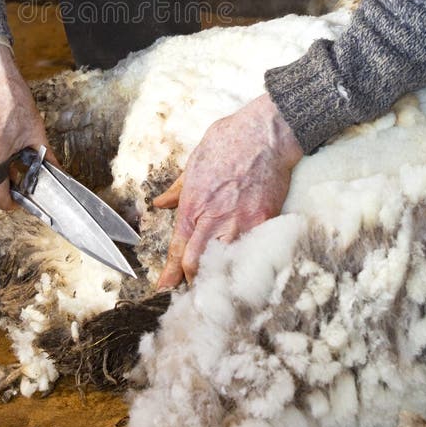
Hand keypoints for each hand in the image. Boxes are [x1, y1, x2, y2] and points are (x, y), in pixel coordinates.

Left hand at [153, 93, 302, 289]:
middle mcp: (214, 218)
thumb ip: (177, 189)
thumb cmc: (229, 141)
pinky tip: (242, 275)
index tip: (164, 288)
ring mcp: (241, 223)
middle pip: (196, 264)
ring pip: (223, 264)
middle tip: (190, 293)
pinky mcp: (264, 223)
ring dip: (217, 277)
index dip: (170, 273)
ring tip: (214, 288)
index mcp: (193, 204)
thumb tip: (160, 203)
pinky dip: (244, 266)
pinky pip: (251, 253)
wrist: (265, 134)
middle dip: (190, 282)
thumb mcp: (194, 162)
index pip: (177, 248)